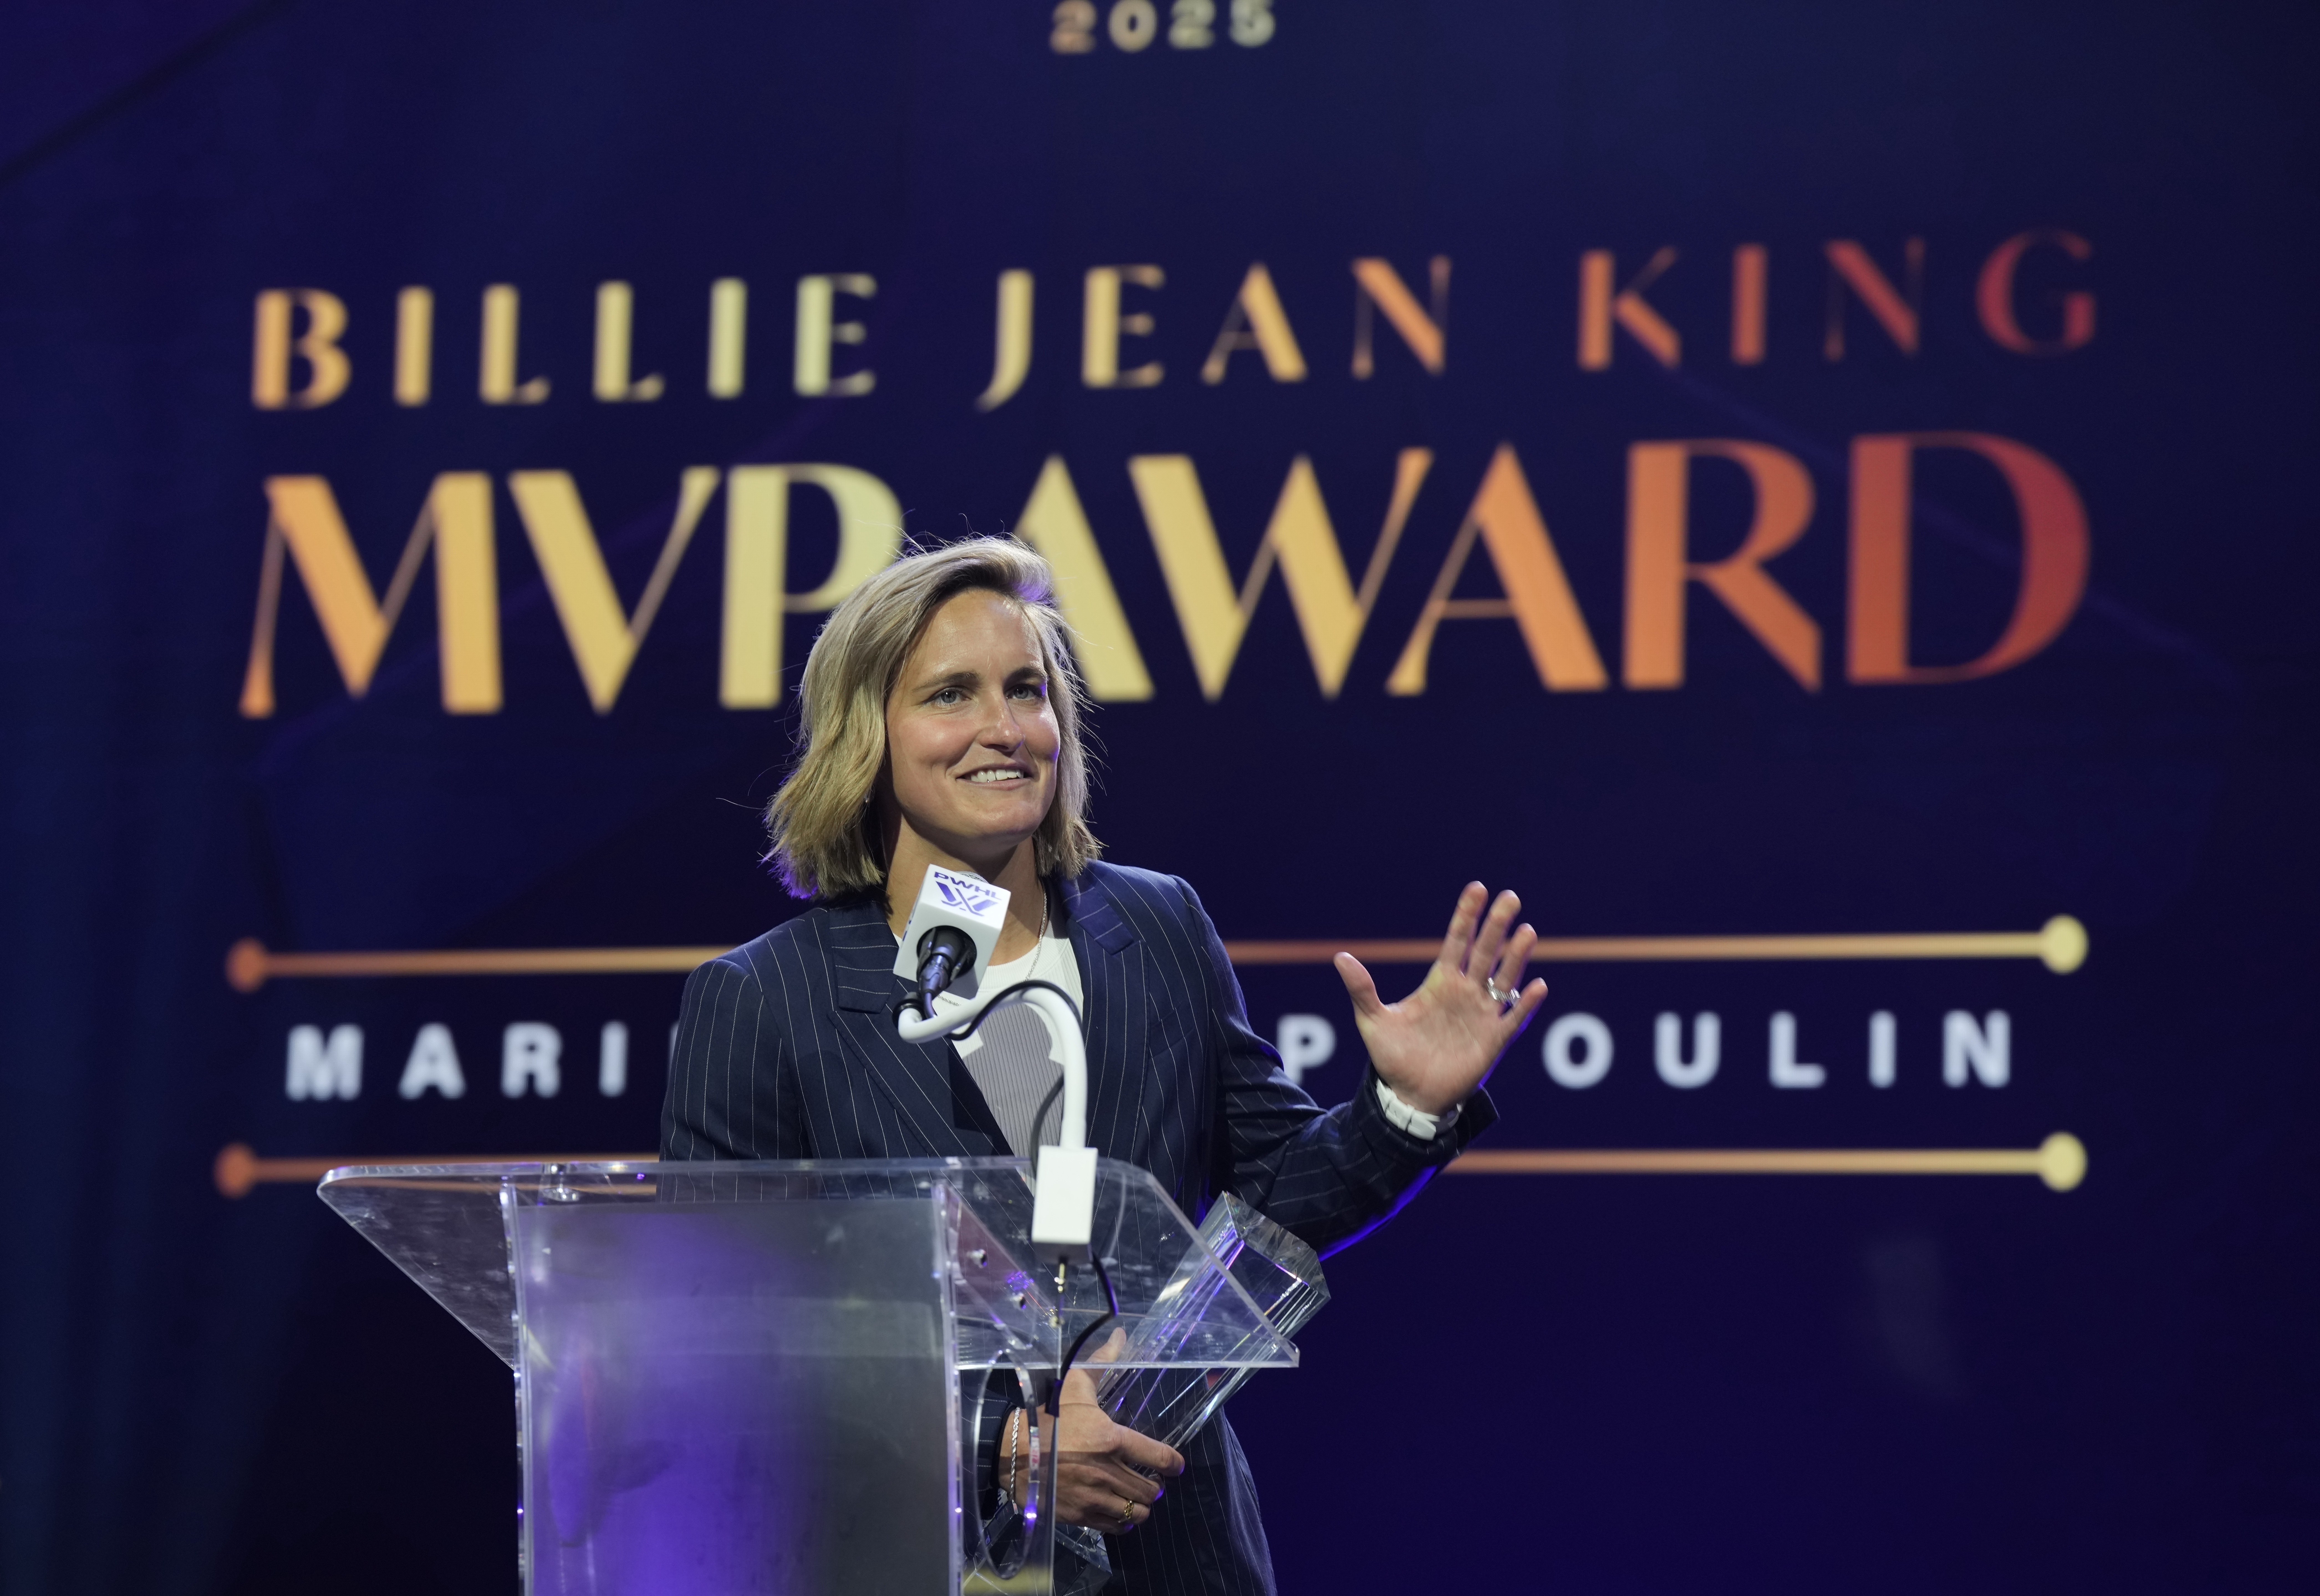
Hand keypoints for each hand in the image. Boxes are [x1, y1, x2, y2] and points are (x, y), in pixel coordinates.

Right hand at [1039, 1335, 1182, 1532]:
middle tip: (1149, 1479)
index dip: (1173, 1463)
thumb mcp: (1073, 1385)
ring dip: (1140, 1505)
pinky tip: (1117, 1510)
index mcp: (1110, 1438)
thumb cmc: (1046, 1416)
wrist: (1011, 1452)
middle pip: (1149, 1489)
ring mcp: (1094, 1496)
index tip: (1176, 1466)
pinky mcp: (1080, 1515)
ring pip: (1136, 1511)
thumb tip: (1120, 1334)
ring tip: (1134, 1497)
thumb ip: (1101, 1361)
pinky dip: (1121, 1521)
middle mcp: (1107, 1471)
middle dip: (1154, 1486)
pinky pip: (1115, 1527)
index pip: (1159, 1456)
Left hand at [1334, 882, 1547, 1116]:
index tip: (1477, 889)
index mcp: (1440, 982)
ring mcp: (1482, 1015)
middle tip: (1510, 897)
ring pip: (1504, 978)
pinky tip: (1537, 985)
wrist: (1410, 1096)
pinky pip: (1514, 1018)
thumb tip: (1340, 957)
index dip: (1467, 916)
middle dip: (1497, 925)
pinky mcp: (1494, 1041)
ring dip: (1516, 956)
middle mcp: (1466, 992)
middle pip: (1485, 952)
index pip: (1457, 941)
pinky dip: (1525, 1003)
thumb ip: (1362, 989)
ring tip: (1526, 931)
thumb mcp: (1372, 1021)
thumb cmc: (1393, 1057)